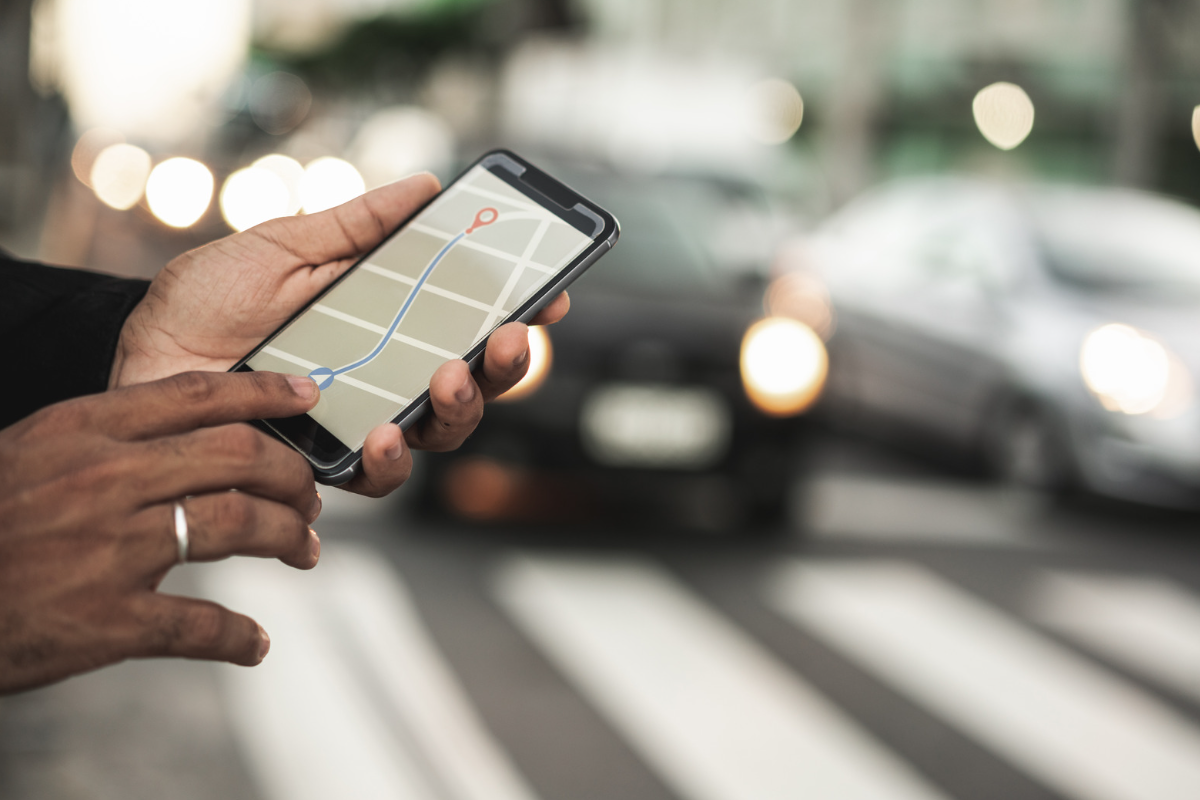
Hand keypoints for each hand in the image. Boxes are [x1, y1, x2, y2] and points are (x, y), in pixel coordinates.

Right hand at [0, 371, 321, 693]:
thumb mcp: (30, 453)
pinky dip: (240, 637)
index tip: (307, 395)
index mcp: (82, 430)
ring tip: (305, 551)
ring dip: (289, 538)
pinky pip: (202, 625)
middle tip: (310, 495)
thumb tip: (187, 434)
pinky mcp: (107, 620)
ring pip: (240, 525)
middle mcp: (105, 477)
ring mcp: (109, 548)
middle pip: (239, 456)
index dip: (265, 393)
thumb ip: (104, 438)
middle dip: (293, 474)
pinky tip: (255, 643)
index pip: (197, 394)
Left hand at [112, 174, 570, 496]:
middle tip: (510, 337)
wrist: (142, 358)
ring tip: (447, 378)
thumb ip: (354, 225)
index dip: (517, 311)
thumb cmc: (207, 302)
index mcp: (388, 322)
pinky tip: (381, 435)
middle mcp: (386, 377)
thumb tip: (425, 187)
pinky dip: (389, 459)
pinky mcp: (326, 466)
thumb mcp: (283, 246)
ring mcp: (361, 423)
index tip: (549, 292)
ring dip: (459, 408)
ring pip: (441, 432)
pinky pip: (377, 476)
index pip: (469, 321)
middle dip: (507, 363)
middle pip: (474, 381)